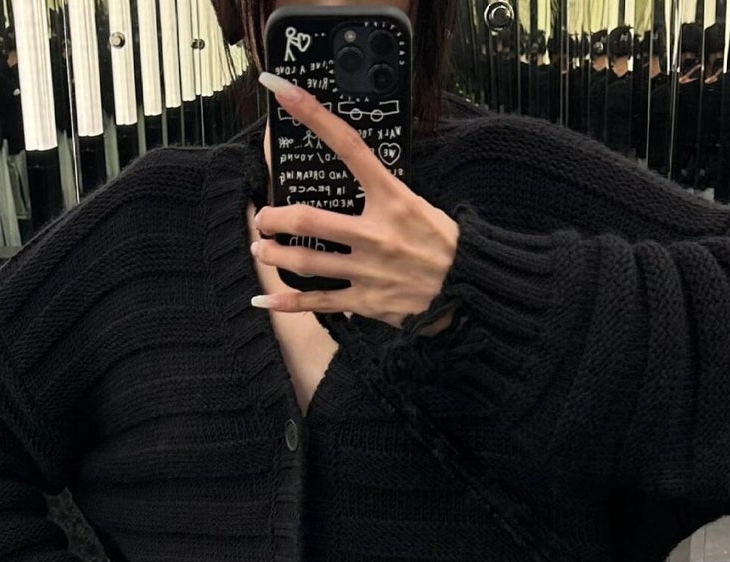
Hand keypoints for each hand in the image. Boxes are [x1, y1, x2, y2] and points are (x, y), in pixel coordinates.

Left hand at [250, 72, 459, 329]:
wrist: (468, 292)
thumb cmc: (444, 245)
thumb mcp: (420, 206)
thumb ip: (386, 193)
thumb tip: (357, 178)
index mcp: (392, 197)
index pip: (348, 146)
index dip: (312, 115)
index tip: (280, 90)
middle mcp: (376, 232)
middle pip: (308, 219)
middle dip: (275, 218)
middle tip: (262, 216)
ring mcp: (368, 270)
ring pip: (306, 261)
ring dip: (275, 253)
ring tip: (261, 247)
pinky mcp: (367, 302)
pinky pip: (319, 302)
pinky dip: (288, 303)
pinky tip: (265, 299)